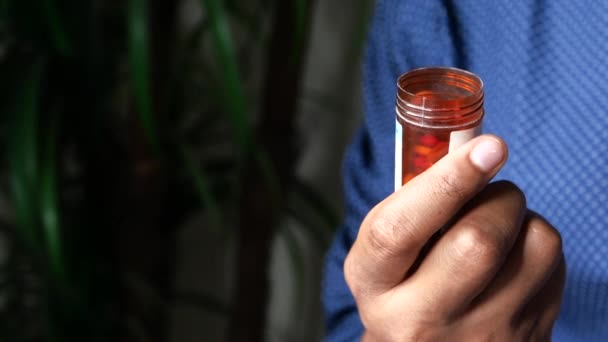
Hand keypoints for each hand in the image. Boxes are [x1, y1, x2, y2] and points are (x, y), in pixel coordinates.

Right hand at [344, 135, 564, 340]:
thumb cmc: (406, 290)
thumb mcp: (385, 257)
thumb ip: (411, 207)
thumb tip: (468, 147)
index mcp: (376, 287)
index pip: (399, 231)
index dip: (445, 183)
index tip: (486, 147)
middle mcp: (422, 320)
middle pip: (477, 241)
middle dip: (496, 196)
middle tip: (490, 188)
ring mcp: (480, 335)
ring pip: (532, 247)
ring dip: (521, 215)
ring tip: (498, 226)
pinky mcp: (528, 337)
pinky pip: (555, 265)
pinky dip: (538, 242)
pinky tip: (513, 259)